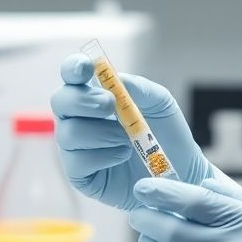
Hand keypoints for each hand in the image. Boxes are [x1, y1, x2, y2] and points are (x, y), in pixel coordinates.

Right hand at [50, 54, 212, 210]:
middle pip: (60, 101)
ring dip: (100, 133)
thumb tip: (116, 79)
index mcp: (94, 94)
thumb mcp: (159, 102)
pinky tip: (122, 155)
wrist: (180, 169)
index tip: (86, 68)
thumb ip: (138, 87)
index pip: (72, 76)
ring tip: (127, 139)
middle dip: (83, 101)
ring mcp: (77, 147)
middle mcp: (79, 118)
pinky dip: (102, 155)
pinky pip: (77, 162)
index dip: (73, 68)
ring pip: (67, 133)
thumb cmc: (165, 133)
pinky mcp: (81, 174)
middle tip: (109, 105)